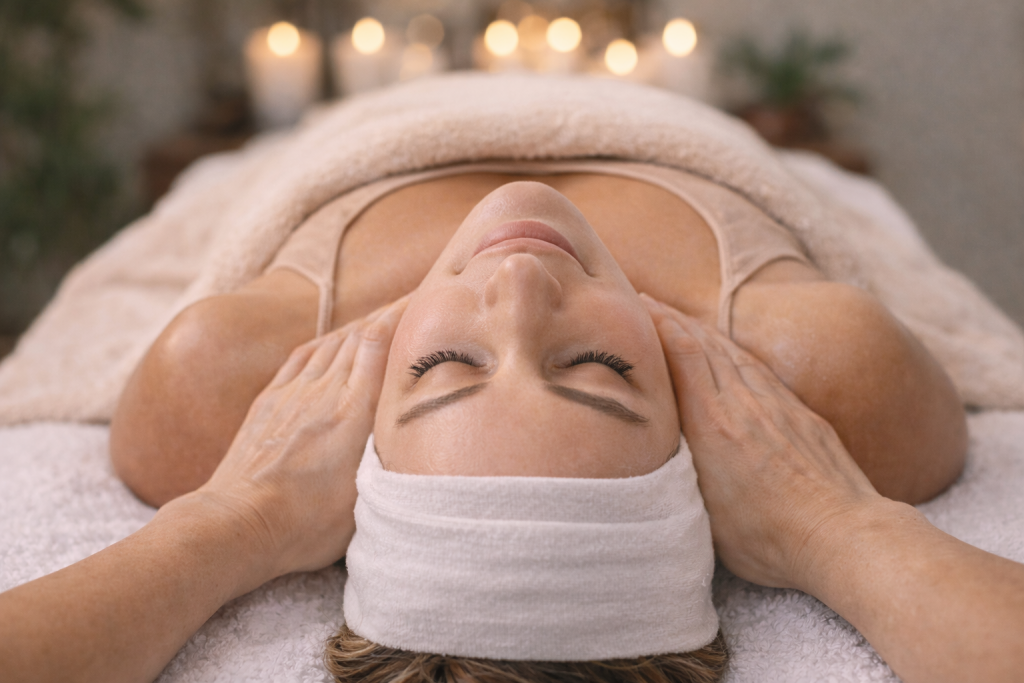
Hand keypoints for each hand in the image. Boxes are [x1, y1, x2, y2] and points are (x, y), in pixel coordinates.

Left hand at [190, 296, 407, 580]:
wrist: (236, 525)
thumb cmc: (305, 525)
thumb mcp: (368, 498)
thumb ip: (393, 459)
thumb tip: (420, 442)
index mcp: (352, 413)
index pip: (378, 343)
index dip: (402, 313)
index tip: (425, 296)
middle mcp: (323, 393)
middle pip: (359, 335)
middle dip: (389, 312)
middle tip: (415, 300)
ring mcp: (292, 394)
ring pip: (332, 343)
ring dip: (359, 325)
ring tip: (382, 318)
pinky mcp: (269, 402)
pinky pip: (302, 357)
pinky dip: (325, 342)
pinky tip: (333, 340)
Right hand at [642, 295, 884, 590]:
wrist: (844, 535)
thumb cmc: (769, 538)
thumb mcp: (702, 513)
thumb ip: (675, 472)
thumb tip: (651, 454)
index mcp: (713, 425)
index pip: (681, 355)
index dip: (657, 324)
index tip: (634, 304)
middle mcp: (743, 404)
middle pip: (702, 344)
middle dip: (671, 318)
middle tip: (645, 301)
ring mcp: (776, 405)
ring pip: (732, 353)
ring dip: (701, 331)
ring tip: (680, 319)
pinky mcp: (801, 414)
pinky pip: (759, 369)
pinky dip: (735, 352)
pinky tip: (729, 352)